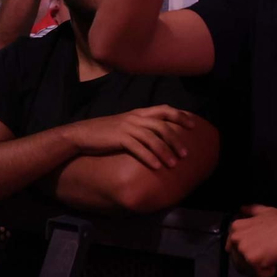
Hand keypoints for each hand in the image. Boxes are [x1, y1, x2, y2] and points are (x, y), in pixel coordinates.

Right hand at [64, 105, 198, 169]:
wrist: (82, 134)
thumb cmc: (105, 132)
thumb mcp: (126, 125)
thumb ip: (141, 126)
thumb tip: (159, 135)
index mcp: (138, 112)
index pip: (164, 110)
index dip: (180, 116)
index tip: (193, 125)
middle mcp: (135, 118)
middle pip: (162, 126)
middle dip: (176, 139)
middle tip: (186, 153)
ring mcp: (127, 127)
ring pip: (152, 138)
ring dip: (165, 151)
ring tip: (174, 164)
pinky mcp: (119, 138)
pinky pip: (138, 148)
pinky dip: (149, 157)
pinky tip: (157, 167)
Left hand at [227, 204, 276, 276]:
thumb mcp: (264, 211)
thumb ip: (251, 211)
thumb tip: (242, 208)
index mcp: (236, 228)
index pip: (232, 249)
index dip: (246, 252)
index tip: (258, 249)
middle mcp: (236, 239)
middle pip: (239, 262)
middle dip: (253, 261)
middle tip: (268, 253)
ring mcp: (244, 250)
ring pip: (249, 269)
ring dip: (261, 267)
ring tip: (273, 255)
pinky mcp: (253, 261)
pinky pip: (260, 275)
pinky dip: (269, 272)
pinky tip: (276, 261)